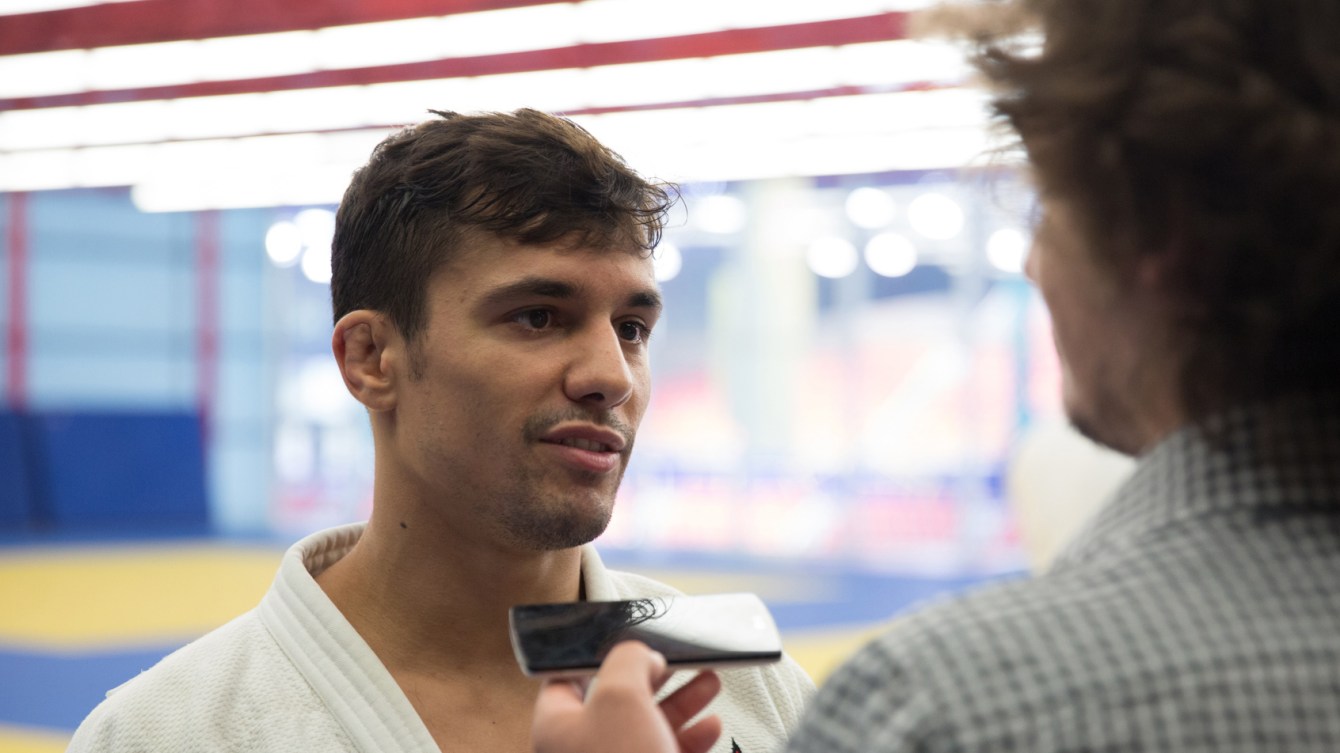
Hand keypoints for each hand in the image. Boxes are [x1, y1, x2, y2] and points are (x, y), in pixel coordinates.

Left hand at [532, 641, 722, 752]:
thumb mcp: (620, 694)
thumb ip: (627, 660)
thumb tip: (639, 653)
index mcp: (557, 727)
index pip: (568, 677)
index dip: (599, 654)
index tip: (629, 638)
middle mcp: (583, 750)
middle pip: (618, 699)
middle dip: (655, 675)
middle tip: (679, 657)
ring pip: (649, 725)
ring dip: (683, 700)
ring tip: (709, 682)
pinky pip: (669, 752)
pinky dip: (693, 736)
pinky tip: (711, 726)